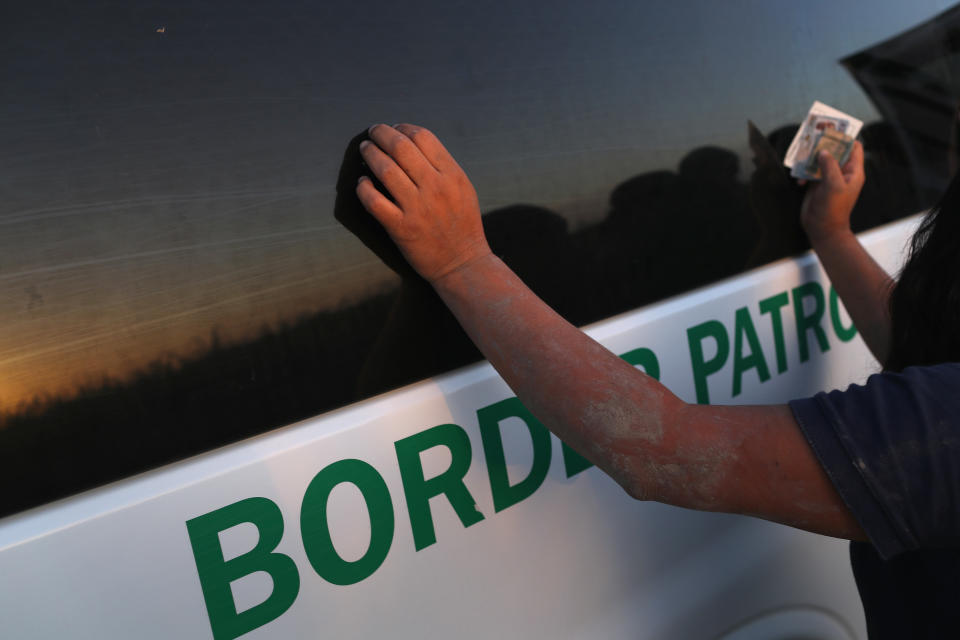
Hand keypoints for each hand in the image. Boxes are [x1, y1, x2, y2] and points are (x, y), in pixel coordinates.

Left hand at [356, 124, 491, 283]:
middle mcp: (435, 188)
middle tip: (374, 131)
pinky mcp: (401, 228)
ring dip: (370, 154)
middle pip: (401, 147)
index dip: (404, 127)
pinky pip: (374, 201)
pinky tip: (362, 182)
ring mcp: (417, 208)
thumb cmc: (463, 226)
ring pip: (385, 170)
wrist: (463, 264)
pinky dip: (364, 187)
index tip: (395, 128)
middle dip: (382, 133)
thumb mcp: (463, 189)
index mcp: (452, 175)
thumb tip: (412, 143)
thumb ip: (443, 166)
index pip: (422, 137)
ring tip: (365, 149)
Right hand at [799, 141, 864, 243]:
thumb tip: (823, 152)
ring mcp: (829, 178)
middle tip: (813, 139)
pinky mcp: (817, 184)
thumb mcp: (834, 185)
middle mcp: (842, 173)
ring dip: (811, 160)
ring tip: (803, 159)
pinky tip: (800, 181)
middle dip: (824, 146)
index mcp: (853, 171)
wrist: (822, 229)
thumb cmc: (833, 210)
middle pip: (835, 151)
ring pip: (821, 160)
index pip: (854, 148)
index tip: (833, 132)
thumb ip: (829, 166)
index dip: (845, 138)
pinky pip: (811, 172)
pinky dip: (804, 173)